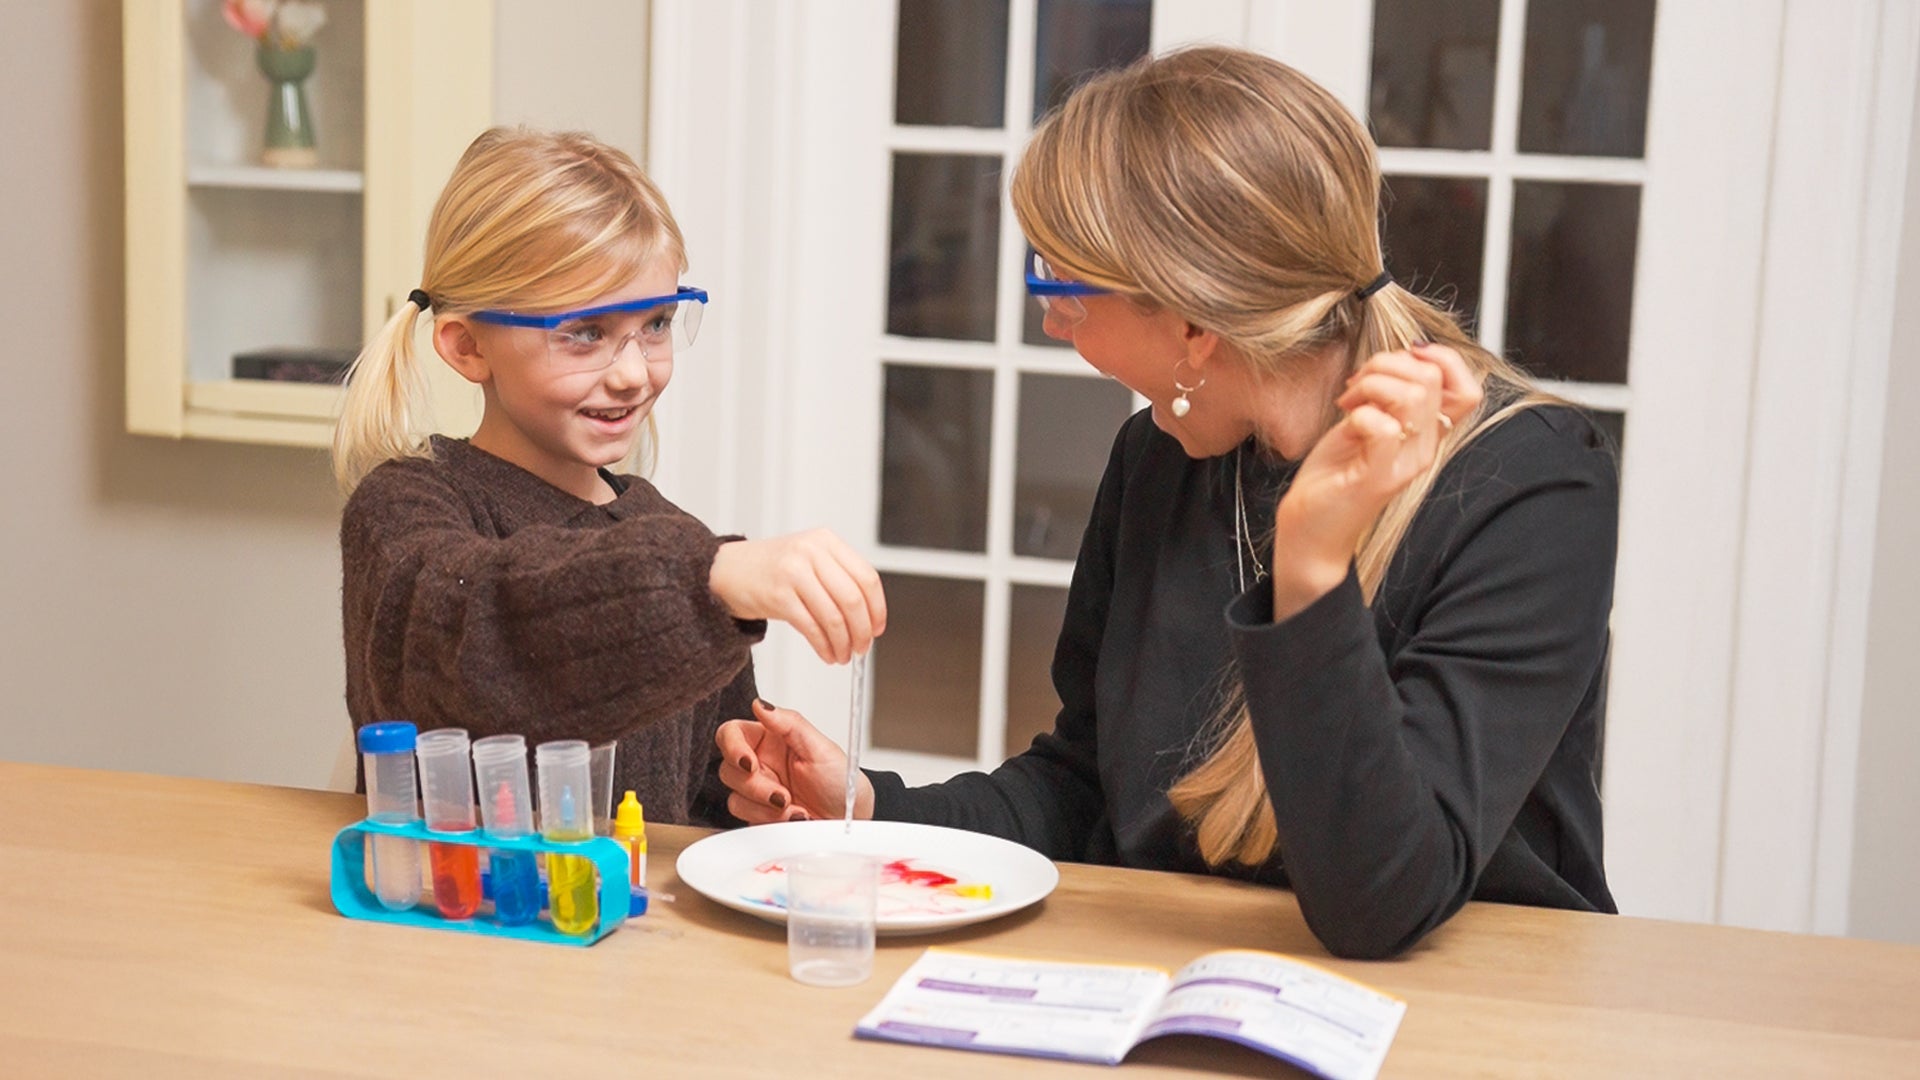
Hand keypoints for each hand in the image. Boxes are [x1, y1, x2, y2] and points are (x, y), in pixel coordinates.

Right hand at [709, 529, 886, 663]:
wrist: (725, 571)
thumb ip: (838, 577)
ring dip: (843, 643)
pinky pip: (811, 627)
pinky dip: (824, 646)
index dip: (877, 608)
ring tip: (842, 655)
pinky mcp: (778, 595)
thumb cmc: (770, 569)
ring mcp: (794, 572)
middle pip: (853, 599)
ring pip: (834, 616)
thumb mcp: (808, 559)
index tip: (877, 629)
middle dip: (862, 631)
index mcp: (825, 541)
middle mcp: (811, 552)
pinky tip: (826, 654)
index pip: (867, 577)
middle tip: (862, 648)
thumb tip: (869, 616)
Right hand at [716, 699, 874, 823]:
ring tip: (793, 808)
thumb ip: (789, 723)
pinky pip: (744, 817)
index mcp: (770, 738)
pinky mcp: (757, 813)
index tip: (748, 763)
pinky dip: (766, 819)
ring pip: (734, 795)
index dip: (732, 747)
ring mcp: (756, 790)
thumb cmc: (839, 780)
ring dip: (764, 806)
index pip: (732, 733)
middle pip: (728, 768)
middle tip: (782, 795)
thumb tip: (762, 704)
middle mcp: (759, 762)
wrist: (847, 818)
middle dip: (756, 786)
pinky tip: (789, 817)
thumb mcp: (820, 747)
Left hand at [1271, 342, 1482, 617]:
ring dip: (1370, 385)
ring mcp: (1404, 464)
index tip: (1403, 359)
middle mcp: (1424, 450)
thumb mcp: (1367, 422)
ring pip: (1410, 395)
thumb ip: (1389, 395)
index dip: (1442, 359)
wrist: (1310, 529)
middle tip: (1356, 386)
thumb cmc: (1335, 474)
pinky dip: (1357, 415)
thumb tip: (1404, 354)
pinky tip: (1345, 424)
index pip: (1468, 388)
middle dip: (1386, 365)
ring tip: (1348, 402)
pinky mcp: (1378, 477)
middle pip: (1431, 379)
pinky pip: (1381, 426)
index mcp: (1427, 435)